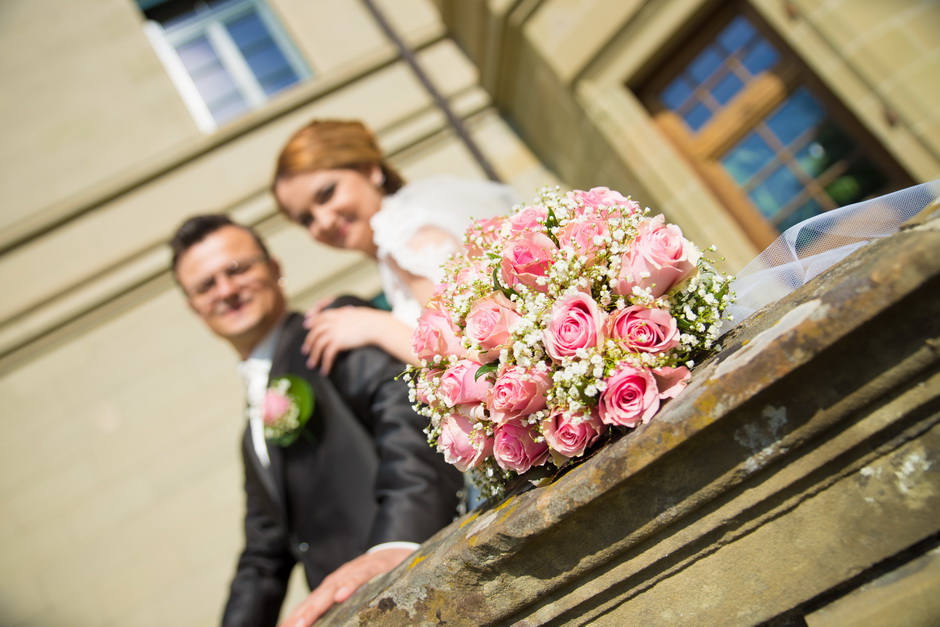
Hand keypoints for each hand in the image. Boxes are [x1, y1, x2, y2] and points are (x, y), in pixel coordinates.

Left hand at [279, 547, 413, 625]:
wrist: (395, 554)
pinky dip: (349, 586)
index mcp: (333, 587)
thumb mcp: (354, 593)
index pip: (311, 603)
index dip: (296, 616)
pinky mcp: (373, 567)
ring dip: (318, 605)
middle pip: (317, 598)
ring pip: (333, 588)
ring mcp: (355, 571)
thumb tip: (325, 623)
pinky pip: (360, 577)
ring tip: (305, 621)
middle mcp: (340, 578)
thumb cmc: (374, 579)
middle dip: (302, 614)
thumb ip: (340, 608)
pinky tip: (340, 596)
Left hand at [302, 304, 380, 372]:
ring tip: (311, 364)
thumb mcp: (355, 313)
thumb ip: (346, 314)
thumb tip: (346, 316)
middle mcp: (332, 322)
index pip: (319, 317)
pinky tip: (325, 371)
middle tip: (305, 351)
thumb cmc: (370, 320)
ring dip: (314, 356)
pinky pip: (328, 354)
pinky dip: (325, 364)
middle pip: (315, 332)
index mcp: (336, 314)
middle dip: (309, 342)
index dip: (311, 322)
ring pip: (318, 344)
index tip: (306, 327)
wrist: (375, 325)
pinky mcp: (338, 342)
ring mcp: (334, 332)